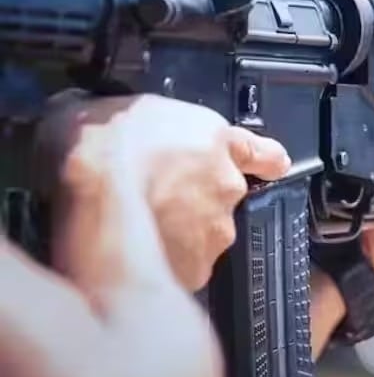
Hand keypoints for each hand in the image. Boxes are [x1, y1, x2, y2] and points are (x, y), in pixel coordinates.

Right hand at [34, 91, 290, 290]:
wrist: (98, 201)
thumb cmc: (100, 146)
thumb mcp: (114, 109)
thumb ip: (134, 122)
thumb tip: (101, 122)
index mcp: (214, 138)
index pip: (261, 152)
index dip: (266, 161)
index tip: (272, 166)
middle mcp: (226, 184)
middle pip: (221, 196)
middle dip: (193, 200)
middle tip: (153, 198)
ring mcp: (217, 228)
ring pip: (204, 233)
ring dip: (180, 233)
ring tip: (138, 229)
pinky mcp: (200, 266)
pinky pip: (186, 265)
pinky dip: (168, 264)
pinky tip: (138, 254)